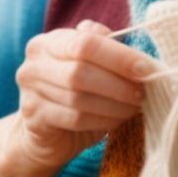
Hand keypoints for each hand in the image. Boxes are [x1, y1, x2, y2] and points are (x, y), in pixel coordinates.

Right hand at [14, 20, 155, 170]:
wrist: (43, 134)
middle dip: (119, 82)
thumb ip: (107, 52)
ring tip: (136, 105)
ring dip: (115, 103)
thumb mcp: (90, 65)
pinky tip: (119, 119)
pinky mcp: (35, 120)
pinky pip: (76, 119)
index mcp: (49, 43)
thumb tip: (139, 58)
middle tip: (144, 91)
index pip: (86, 42)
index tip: (147, 68)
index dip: (120, 56)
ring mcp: (30, 93)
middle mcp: (34, 65)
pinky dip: (104, 119)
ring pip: (79, 98)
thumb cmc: (76, 92)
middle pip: (81, 70)